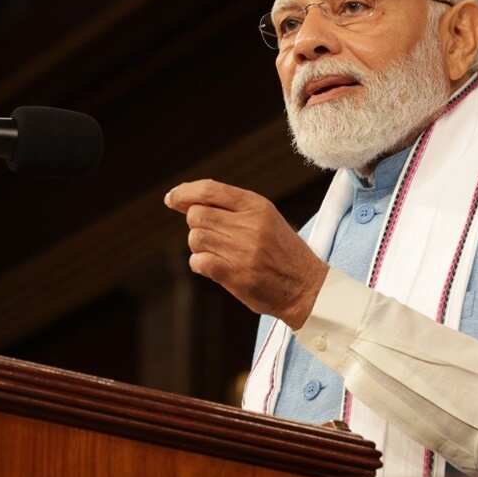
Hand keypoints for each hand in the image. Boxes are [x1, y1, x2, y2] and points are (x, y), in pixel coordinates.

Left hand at [164, 179, 327, 328]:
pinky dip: (200, 264)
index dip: (184, 193)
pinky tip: (215, 267)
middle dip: (197, 225)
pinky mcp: (236, 274)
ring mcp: (242, 250)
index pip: (210, 190)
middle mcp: (249, 225)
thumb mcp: (265, 218)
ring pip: (195, 238)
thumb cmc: (281, 251)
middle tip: (212, 236)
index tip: (171, 199)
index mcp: (257, 205)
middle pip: (196, 215)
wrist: (306, 287)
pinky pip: (198, 261)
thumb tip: (182, 198)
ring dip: (200, 246)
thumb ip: (229, 207)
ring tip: (220, 253)